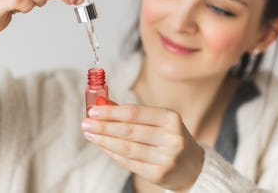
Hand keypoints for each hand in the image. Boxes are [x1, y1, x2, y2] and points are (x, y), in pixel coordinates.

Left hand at [81, 104, 204, 191]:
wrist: (192, 166)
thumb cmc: (169, 137)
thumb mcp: (158, 121)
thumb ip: (132, 113)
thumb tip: (103, 103)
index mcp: (171, 118)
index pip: (135, 113)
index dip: (112, 112)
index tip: (93, 110)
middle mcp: (172, 138)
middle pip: (129, 131)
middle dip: (103, 126)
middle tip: (86, 123)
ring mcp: (167, 158)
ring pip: (127, 148)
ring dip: (104, 140)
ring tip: (89, 134)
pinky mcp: (159, 175)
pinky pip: (129, 162)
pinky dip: (112, 153)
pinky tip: (102, 146)